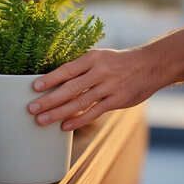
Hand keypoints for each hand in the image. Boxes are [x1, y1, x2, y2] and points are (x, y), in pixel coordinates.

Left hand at [28, 48, 166, 130]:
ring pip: (79, 102)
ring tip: (42, 120)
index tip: (34, 87)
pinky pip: (94, 112)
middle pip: (69, 88)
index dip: (50, 79)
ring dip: (59, 113)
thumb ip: (81, 69)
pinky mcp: (117, 100)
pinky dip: (79, 120)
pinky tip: (65, 126)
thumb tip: (55, 81)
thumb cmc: (118, 62)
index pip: (67, 69)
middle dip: (49, 100)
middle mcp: (100, 72)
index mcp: (92, 58)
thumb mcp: (100, 57)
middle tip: (32, 108)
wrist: (150, 65)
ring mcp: (109, 87)